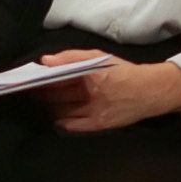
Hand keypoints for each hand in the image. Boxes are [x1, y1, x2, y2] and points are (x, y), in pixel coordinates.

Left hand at [40, 54, 180, 132]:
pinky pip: (70, 125)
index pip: (56, 79)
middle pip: (55, 97)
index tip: (29, 79)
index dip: (40, 80)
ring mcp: (94, 112)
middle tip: (31, 90)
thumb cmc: (123, 72)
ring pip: (60, 112)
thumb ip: (71, 57)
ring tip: (42, 101)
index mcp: (92, 76)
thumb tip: (45, 61)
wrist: (151, 92)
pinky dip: (59, 120)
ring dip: (48, 107)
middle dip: (40, 94)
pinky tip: (55, 114)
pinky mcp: (98, 125)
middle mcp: (92, 96)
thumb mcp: (99, 57)